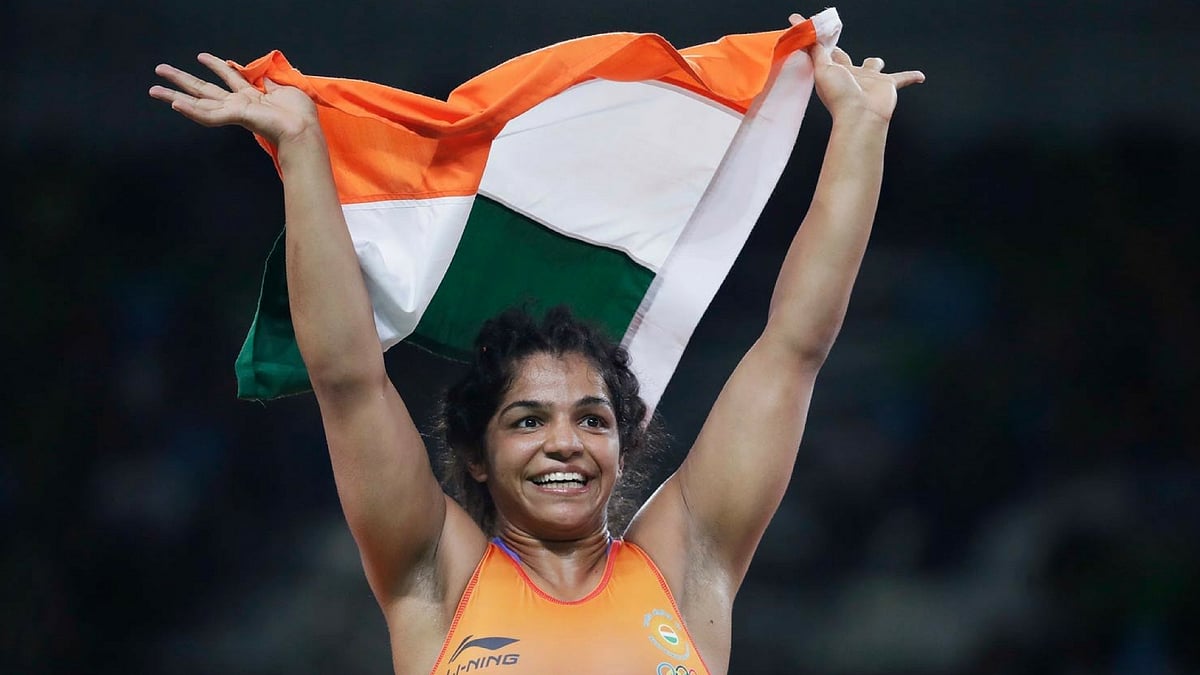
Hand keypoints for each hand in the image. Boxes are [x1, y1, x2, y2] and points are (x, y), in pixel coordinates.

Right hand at [149, 53, 318, 143]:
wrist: (304, 130)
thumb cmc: (300, 115)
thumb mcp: (286, 90)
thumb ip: (270, 81)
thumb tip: (262, 73)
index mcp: (252, 97)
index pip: (229, 78)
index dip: (217, 65)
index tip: (202, 56)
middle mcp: (239, 104)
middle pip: (204, 90)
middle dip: (182, 79)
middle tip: (160, 70)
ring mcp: (235, 111)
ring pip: (199, 104)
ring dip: (175, 95)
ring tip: (154, 89)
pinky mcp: (235, 117)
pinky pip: (209, 115)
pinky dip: (191, 111)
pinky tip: (175, 104)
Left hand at [789, 14, 923, 121]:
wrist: (861, 116)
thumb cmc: (840, 96)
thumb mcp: (822, 67)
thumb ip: (812, 46)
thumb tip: (796, 21)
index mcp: (837, 71)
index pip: (828, 53)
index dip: (823, 43)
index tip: (818, 33)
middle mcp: (853, 75)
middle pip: (850, 61)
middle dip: (846, 55)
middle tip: (840, 46)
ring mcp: (871, 80)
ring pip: (875, 68)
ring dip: (877, 65)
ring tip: (878, 64)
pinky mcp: (889, 85)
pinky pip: (903, 78)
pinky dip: (912, 77)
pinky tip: (920, 77)